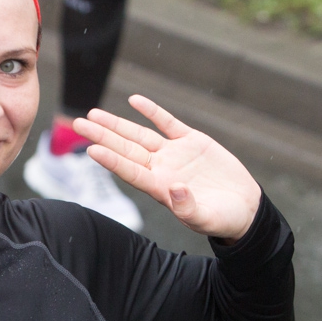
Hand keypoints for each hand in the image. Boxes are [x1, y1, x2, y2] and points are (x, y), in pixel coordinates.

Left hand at [73, 95, 261, 241]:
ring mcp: (175, 154)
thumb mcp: (207, 218)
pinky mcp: (192, 141)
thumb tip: (175, 191)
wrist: (244, 209)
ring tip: (94, 114)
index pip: (130, 171)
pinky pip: (167, 123)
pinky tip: (135, 101)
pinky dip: (152, 111)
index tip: (91, 149)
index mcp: (161, 189)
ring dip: (118, 124)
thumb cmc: (223, 219)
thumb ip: (189, 208)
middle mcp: (162, 169)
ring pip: (140, 135)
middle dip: (102, 136)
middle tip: (77, 124)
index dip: (112, 160)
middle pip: (126, 149)